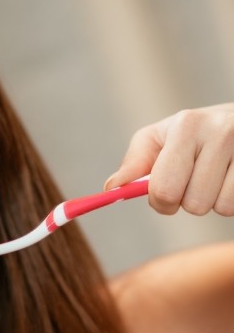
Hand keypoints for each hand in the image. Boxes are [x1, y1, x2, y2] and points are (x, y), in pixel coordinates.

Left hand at [104, 104, 233, 215]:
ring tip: (217, 175)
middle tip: (193, 183)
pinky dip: (232, 200)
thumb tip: (110, 187)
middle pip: (193, 204)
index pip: (164, 189)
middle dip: (188, 202)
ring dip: (214, 201)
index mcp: (187, 125)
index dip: (161, 202)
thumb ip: (134, 163)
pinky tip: (231, 178)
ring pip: (221, 207)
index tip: (165, 195)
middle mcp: (221, 131)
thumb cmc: (194, 133)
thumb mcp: (160, 138)